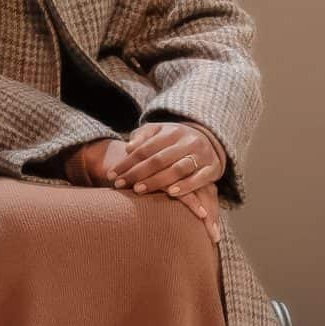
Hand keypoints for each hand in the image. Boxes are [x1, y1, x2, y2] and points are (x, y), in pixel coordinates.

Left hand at [107, 120, 226, 223]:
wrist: (211, 141)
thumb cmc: (176, 140)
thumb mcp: (159, 132)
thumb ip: (142, 136)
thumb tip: (128, 147)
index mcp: (172, 131)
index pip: (145, 148)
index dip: (127, 162)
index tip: (112, 175)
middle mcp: (188, 141)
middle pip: (159, 159)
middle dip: (137, 173)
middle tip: (119, 184)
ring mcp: (201, 155)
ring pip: (178, 169)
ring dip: (157, 181)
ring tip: (138, 190)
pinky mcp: (212, 168)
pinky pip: (199, 178)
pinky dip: (186, 186)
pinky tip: (172, 193)